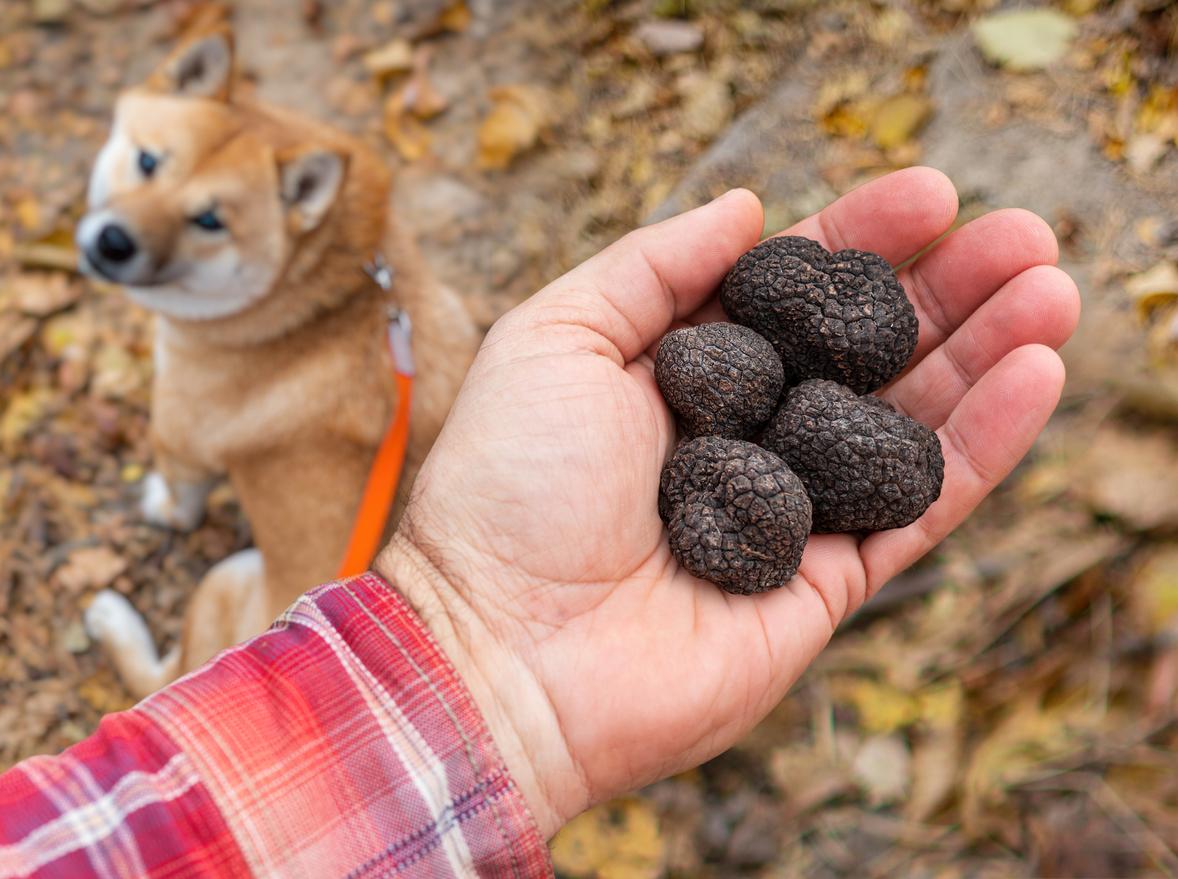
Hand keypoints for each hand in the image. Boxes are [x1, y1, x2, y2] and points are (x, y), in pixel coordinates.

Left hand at [374, 168, 1079, 835]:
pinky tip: (1034, 376)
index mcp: (680, 376)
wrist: (499, 649)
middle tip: (1022, 233)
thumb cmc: (509, 486)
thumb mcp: (555, 336)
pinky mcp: (826, 583)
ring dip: (983, 354)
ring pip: (906, 421)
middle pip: (862, 351)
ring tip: (1050, 290)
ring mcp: (790, 511)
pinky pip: (918, 507)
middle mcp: (742, 437)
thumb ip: (653, 265)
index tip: (932, 192)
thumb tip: (750, 205)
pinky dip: (981, 446)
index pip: (789, 294)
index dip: (860, 241)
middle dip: (943, 290)